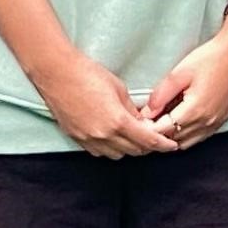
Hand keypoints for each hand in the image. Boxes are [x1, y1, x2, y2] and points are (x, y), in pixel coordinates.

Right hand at [35, 44, 174, 158]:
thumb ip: (132, 110)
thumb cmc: (87, 74)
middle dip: (147, 147)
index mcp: (117, 122)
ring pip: (116, 155)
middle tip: (154, 138)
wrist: (55, 72)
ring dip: (128, 149)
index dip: (163, 145)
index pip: (148, 141)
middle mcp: (103, 135)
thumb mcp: (119, 89)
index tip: (171, 145)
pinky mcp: (76, 138)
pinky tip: (113, 138)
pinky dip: (110, 148)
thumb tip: (143, 122)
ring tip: (133, 137)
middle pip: (134, 151)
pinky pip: (98, 152)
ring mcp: (88, 139)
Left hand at [147, 17, 227, 145]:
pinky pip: (199, 137)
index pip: (163, 131)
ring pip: (187, 142)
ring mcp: (216, 123)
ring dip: (172, 137)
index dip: (147, 129)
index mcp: (195, 110)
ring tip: (160, 123)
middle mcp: (207, 122)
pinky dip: (186, 134)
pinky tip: (178, 121)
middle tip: (145, 123)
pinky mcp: (222, 120)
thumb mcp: (179, 73)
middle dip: (157, 134)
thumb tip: (147, 112)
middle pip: (174, 140)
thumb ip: (160, 95)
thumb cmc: (211, 58)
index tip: (137, 122)